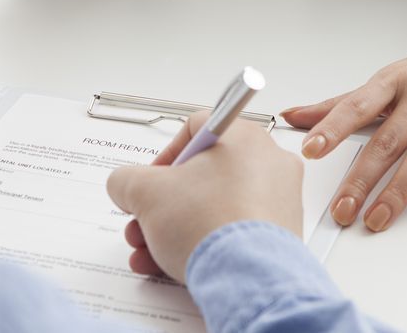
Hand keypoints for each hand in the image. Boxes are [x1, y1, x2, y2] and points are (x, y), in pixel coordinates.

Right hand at [106, 112, 303, 282]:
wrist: (248, 278)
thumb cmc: (210, 226)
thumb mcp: (144, 193)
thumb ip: (125, 180)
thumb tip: (125, 185)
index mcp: (242, 136)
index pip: (195, 129)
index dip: (164, 156)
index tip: (151, 180)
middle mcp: (268, 161)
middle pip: (202, 175)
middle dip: (163, 204)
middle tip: (144, 221)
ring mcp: (279, 199)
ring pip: (215, 206)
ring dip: (175, 227)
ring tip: (150, 251)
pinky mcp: (281, 233)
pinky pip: (234, 230)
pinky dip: (204, 242)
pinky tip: (174, 263)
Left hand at [281, 0, 406, 231]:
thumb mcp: (389, 79)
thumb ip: (342, 104)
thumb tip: (294, 117)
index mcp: (395, 80)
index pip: (357, 106)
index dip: (332, 128)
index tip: (310, 150)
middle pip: (386, 141)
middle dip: (360, 179)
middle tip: (341, 209)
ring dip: (397, 193)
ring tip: (375, 219)